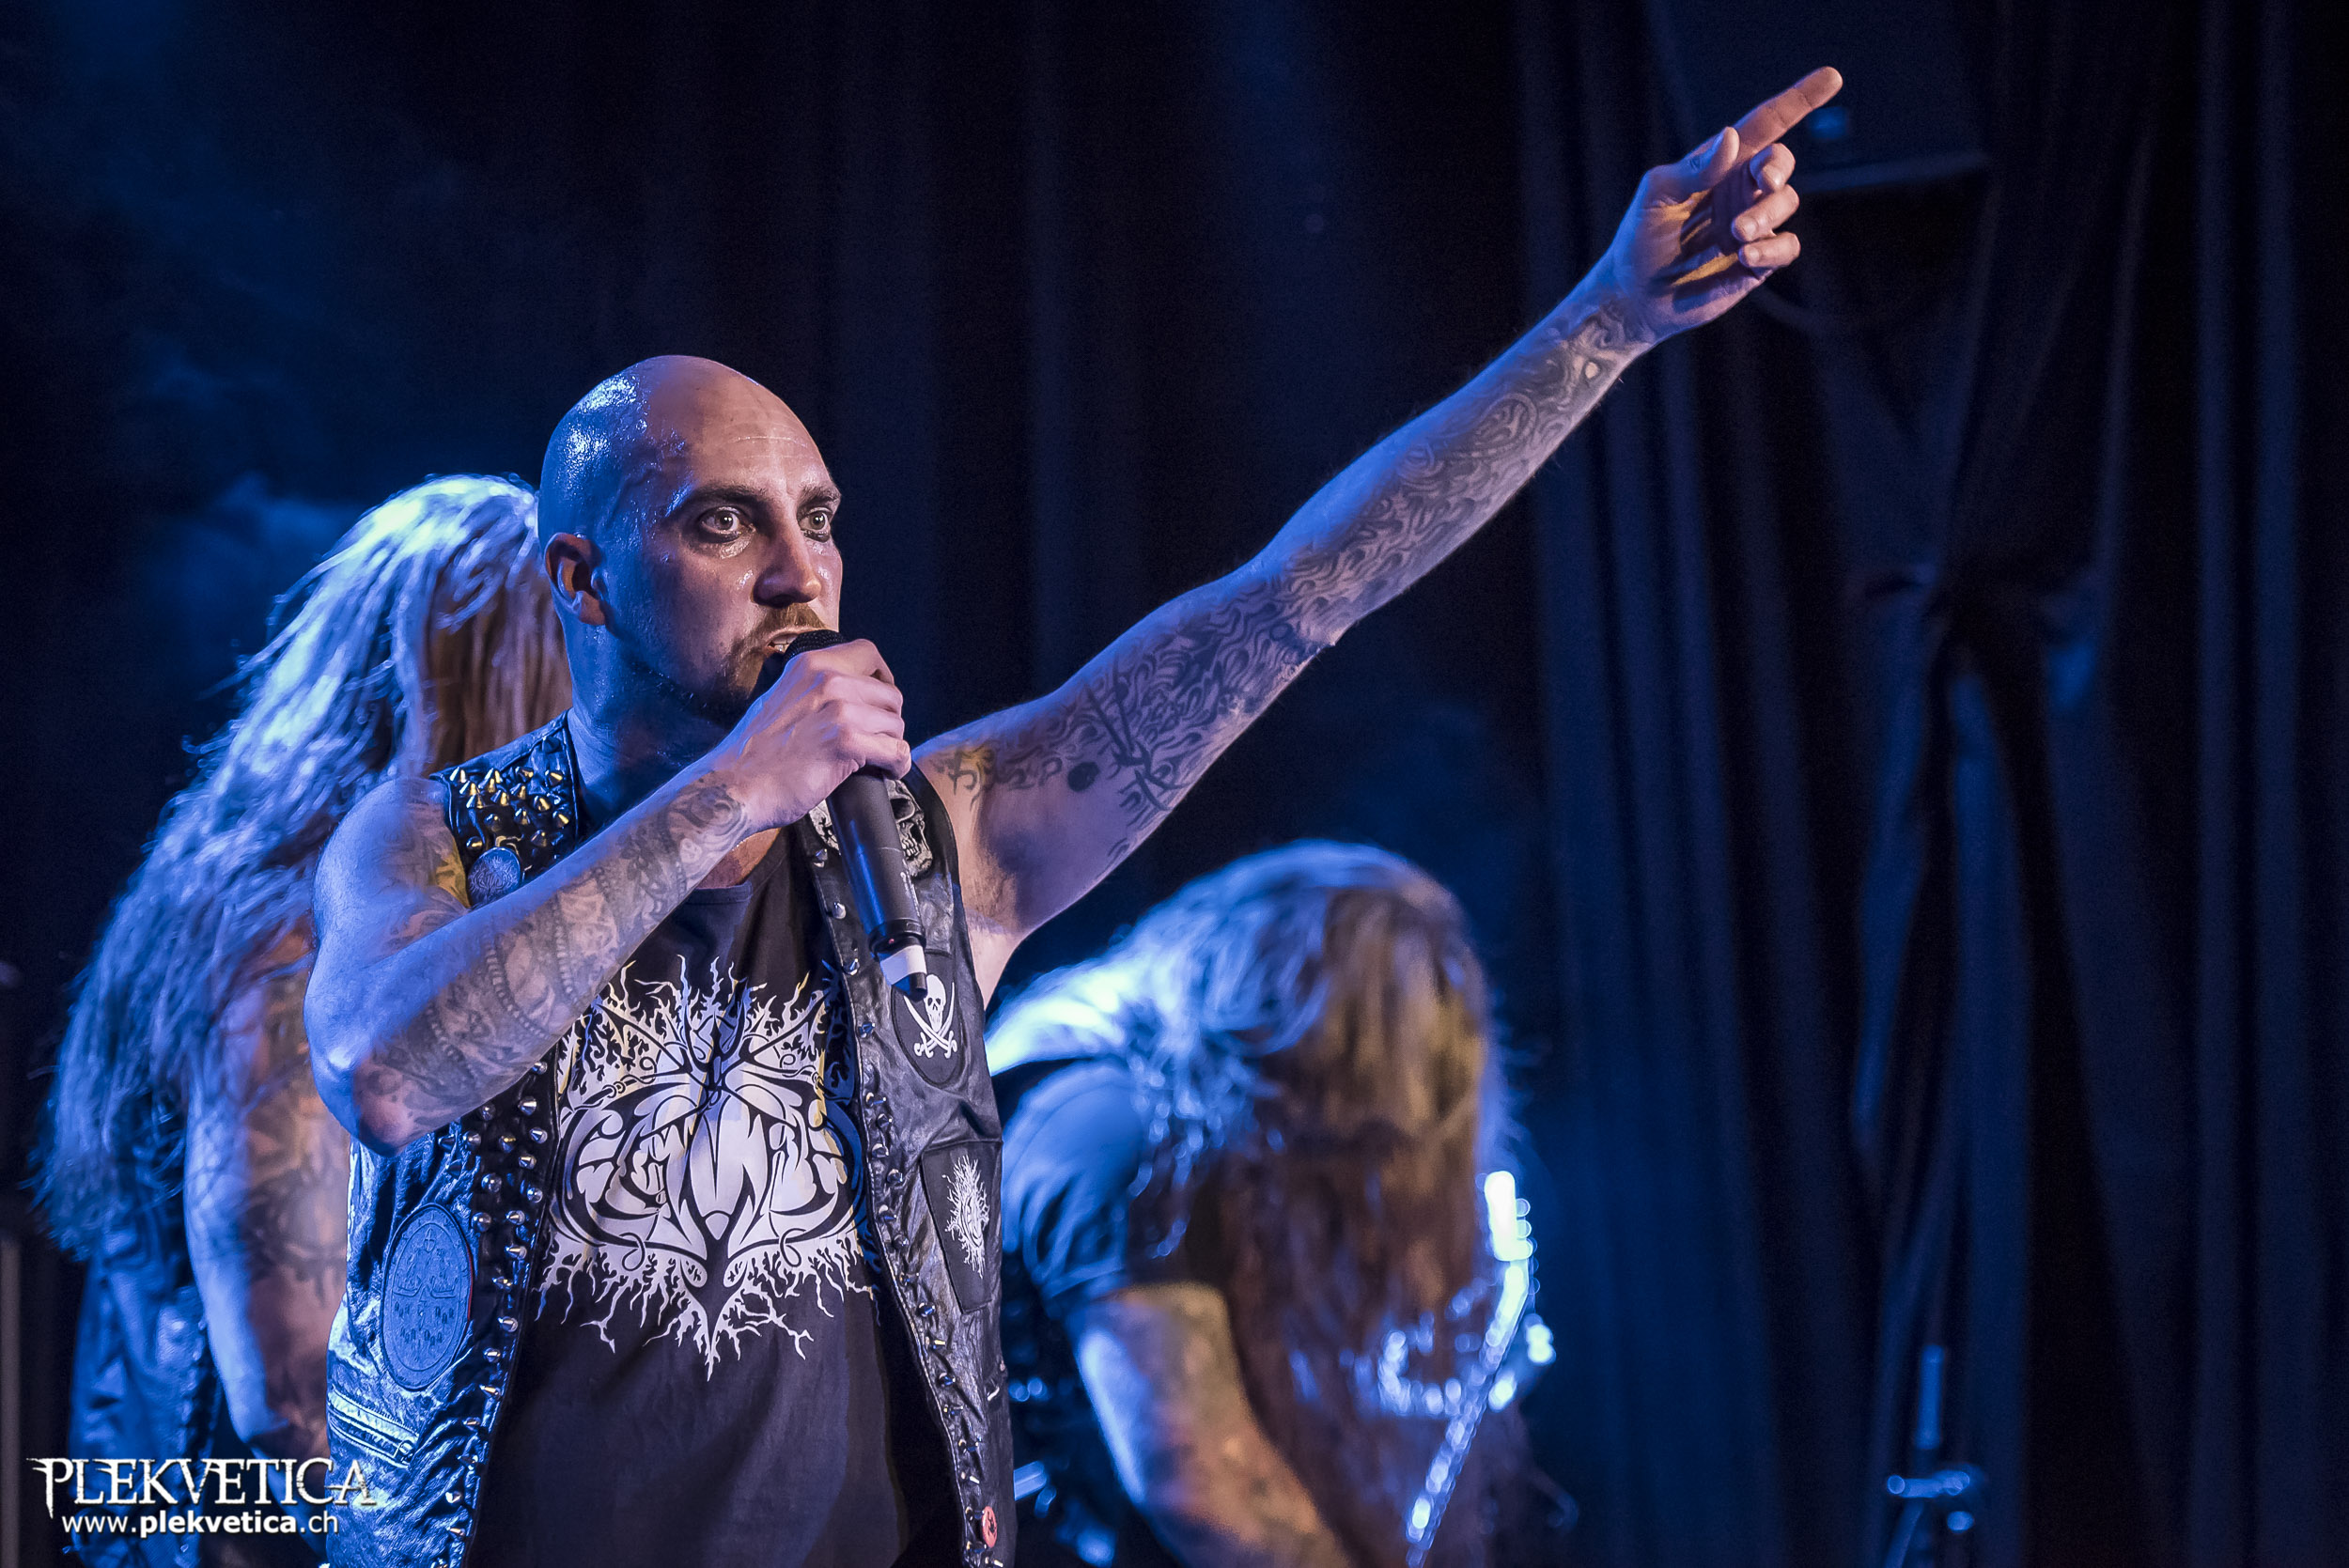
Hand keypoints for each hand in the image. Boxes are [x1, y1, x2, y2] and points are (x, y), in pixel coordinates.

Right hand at [700, 639, 909, 828]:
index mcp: (810, 665)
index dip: (881, 677)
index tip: (878, 699)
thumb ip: (811, 689)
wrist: (734, 785)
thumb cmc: (753, 753)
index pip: (868, 652)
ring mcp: (839, 709)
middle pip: (890, 693)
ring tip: (878, 760)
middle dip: (888, 719)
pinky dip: (897, 764)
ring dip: (891, 744)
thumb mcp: (780, 698)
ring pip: (896, 723)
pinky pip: (896, 750)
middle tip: (876, 738)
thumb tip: (844, 693)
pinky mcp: (847, 742)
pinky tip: (886, 772)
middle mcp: (828, 679)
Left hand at [1585, 67, 1842, 342]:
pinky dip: (1772, 249)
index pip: (1764, 125)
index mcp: (1719, 165)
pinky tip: (1745, 256)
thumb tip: (1731, 136)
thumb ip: (1693, 169)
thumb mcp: (1656, 196)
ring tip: (1736, 235)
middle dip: (1778, 167)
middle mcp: (1740, 190)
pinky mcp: (1758, 261)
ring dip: (1766, 214)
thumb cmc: (1638, 240)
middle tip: (1764, 182)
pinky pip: (1787, 247)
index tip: (1832, 77)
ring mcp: (1752, 224)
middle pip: (1780, 162)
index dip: (1798, 100)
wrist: (1634, 298)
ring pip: (1787, 202)